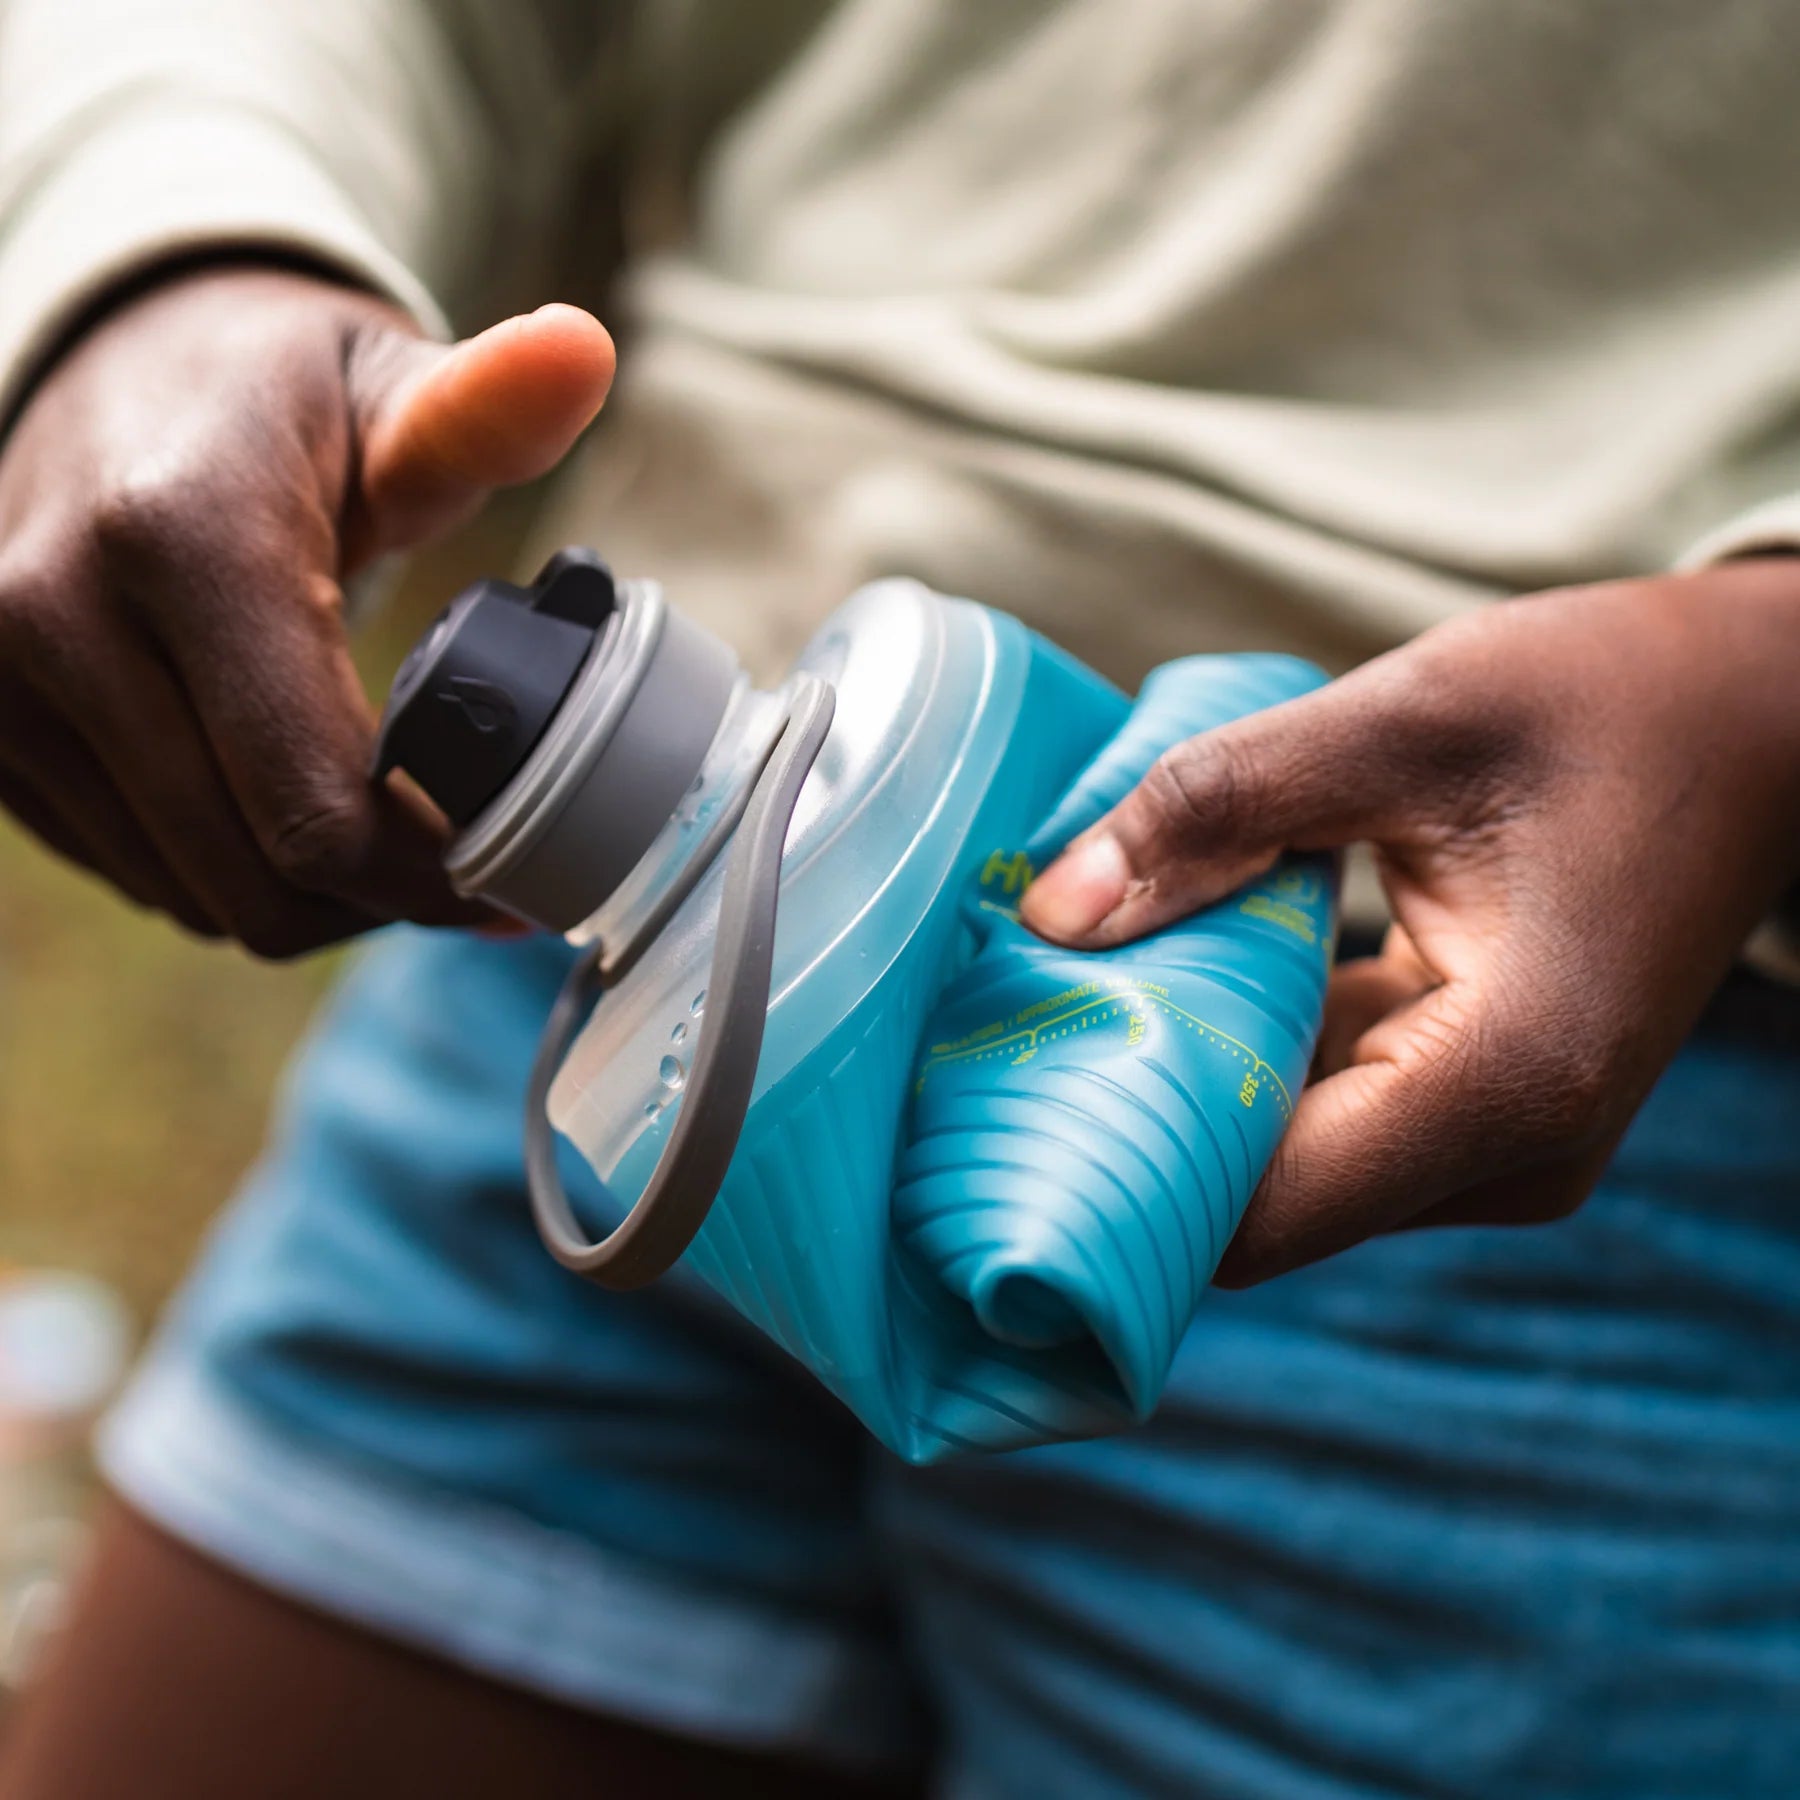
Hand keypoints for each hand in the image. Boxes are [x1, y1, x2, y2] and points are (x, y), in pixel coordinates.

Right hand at [0, 264, 613, 954]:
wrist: (115, 368)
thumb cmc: (282, 392)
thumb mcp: (391, 385)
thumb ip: (490, 404)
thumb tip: (585, 349)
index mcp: (181, 537)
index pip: (313, 802)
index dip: (427, 874)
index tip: (508, 878)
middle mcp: (55, 615)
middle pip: (254, 874)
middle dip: (379, 900)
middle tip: (463, 875)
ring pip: (191, 893)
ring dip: (307, 896)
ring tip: (388, 845)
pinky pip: (133, 869)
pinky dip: (230, 871)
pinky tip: (291, 816)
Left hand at [1022, 563, 1799, 1282]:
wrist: (1756, 717)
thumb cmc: (1606, 701)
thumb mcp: (1399, 720)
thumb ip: (1216, 813)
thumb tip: (1054, 912)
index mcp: (1504, 1078)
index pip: (1262, 1216)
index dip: (1119, 1188)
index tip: (999, 1118)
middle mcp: (1514, 1151)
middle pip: (1265, 1207)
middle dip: (1133, 1131)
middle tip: (1003, 1042)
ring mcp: (1505, 1142)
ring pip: (1295, 1169)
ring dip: (1188, 1091)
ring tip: (1069, 1002)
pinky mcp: (1485, 1106)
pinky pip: (1335, 1120)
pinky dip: (1252, 1064)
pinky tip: (1176, 979)